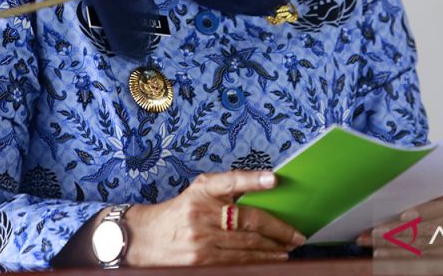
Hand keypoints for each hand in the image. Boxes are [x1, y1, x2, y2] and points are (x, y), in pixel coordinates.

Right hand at [124, 170, 306, 266]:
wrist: (145, 238)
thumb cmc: (178, 212)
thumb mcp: (198, 192)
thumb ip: (226, 190)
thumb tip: (265, 194)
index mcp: (202, 190)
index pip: (230, 181)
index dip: (253, 179)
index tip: (274, 180)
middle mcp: (201, 213)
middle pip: (248, 221)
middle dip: (278, 229)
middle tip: (297, 234)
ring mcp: (201, 240)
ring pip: (246, 246)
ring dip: (273, 249)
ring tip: (288, 249)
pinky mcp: (200, 261)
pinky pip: (236, 262)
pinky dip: (257, 261)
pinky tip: (270, 260)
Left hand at [354, 181, 442, 258]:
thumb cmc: (435, 192)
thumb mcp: (433, 183)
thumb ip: (421, 186)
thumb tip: (393, 186)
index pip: (438, 210)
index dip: (422, 213)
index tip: (403, 217)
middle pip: (426, 232)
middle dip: (398, 233)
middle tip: (375, 233)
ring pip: (422, 249)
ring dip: (396, 250)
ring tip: (375, 249)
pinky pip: (422, 260)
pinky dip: (401, 259)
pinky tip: (385, 258)